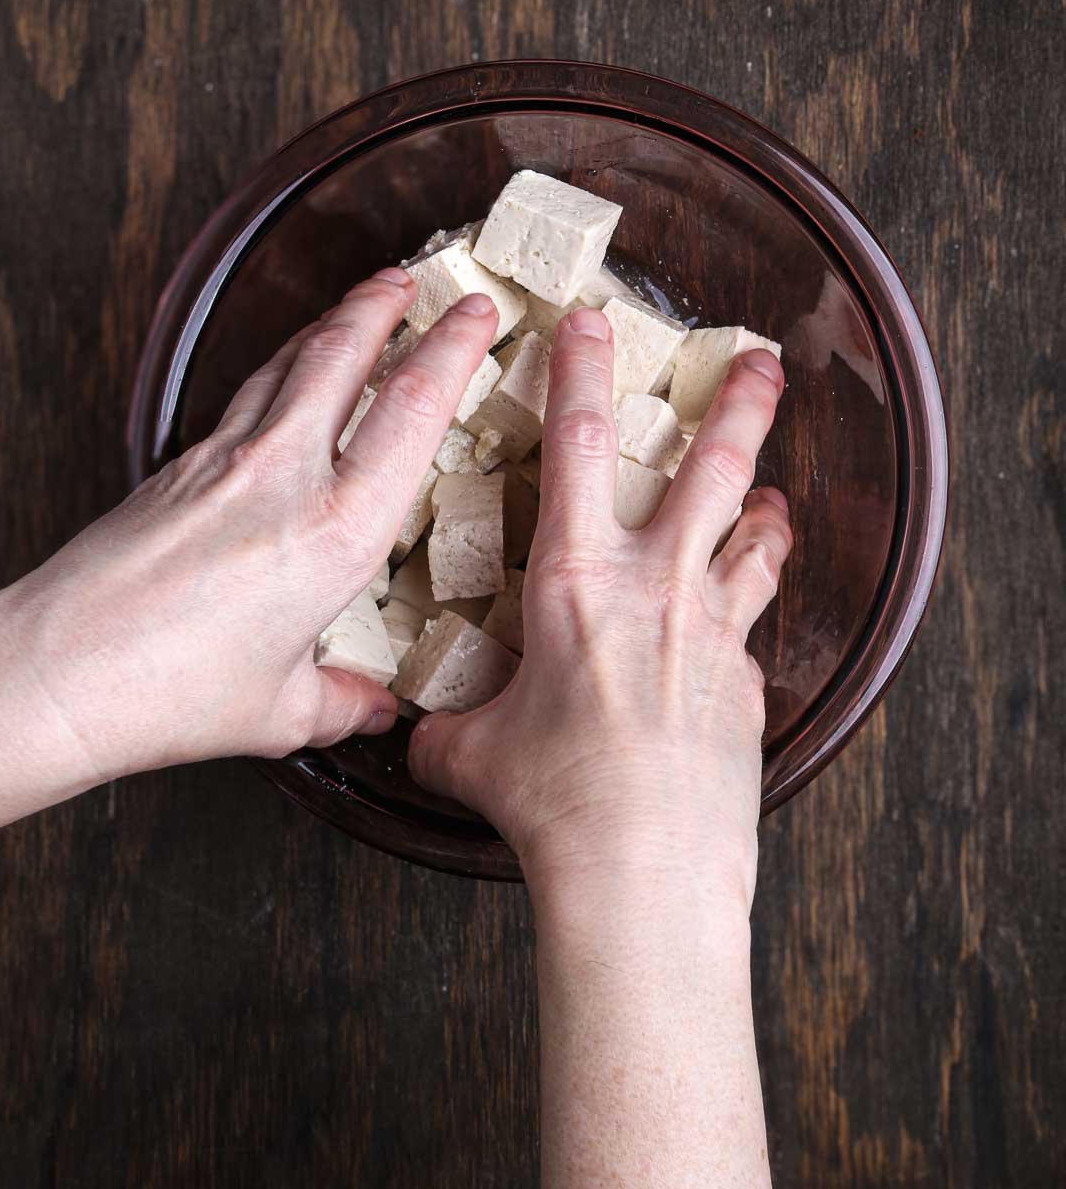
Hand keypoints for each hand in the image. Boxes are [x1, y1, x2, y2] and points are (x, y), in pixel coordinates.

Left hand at [0, 268, 498, 783]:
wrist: (56, 671)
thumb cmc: (168, 696)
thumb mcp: (279, 711)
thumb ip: (340, 701)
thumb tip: (372, 707)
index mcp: (338, 534)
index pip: (415, 409)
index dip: (455, 347)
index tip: (479, 314)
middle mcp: (286, 477)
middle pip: (345, 353)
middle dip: (386, 304)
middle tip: (414, 279)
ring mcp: (225, 459)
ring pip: (290, 362)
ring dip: (333, 323)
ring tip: (361, 304)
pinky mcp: (179, 463)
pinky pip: (246, 394)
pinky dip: (280, 368)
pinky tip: (285, 375)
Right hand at [409, 307, 789, 910]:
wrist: (645, 866)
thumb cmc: (555, 802)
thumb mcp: (472, 754)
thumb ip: (444, 730)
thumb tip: (414, 737)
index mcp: (574, 577)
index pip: (576, 442)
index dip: (583, 369)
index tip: (591, 322)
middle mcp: (655, 584)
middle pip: (711, 467)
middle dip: (740, 404)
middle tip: (762, 361)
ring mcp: (713, 628)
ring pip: (754, 535)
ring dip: (766, 502)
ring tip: (775, 491)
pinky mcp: (749, 681)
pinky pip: (754, 621)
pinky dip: (752, 602)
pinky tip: (743, 617)